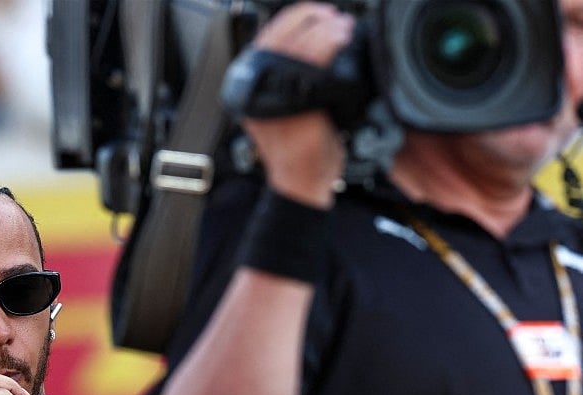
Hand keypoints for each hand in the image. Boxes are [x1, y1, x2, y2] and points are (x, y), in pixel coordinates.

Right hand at [241, 2, 355, 207]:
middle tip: (333, 17)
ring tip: (342, 28)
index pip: (265, 39)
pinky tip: (341, 41)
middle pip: (280, 38)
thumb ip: (285, 78)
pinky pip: (312, 66)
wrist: (300, 182)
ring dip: (324, 29)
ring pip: (298, 48)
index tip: (316, 11)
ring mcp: (275, 99)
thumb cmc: (297, 147)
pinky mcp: (296, 107)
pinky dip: (329, 47)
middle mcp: (256, 92)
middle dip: (310, 19)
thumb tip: (307, 41)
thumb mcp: (282, 107)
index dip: (293, 18)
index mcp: (247, 89)